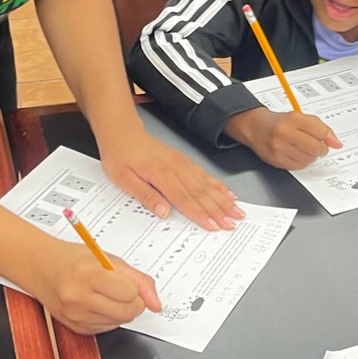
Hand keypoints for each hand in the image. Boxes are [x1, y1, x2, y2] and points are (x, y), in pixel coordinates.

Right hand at [28, 239, 162, 334]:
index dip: (134, 288)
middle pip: (127, 312)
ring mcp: (76, 316)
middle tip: (121, 289)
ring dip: (120, 310)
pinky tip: (96, 303)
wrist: (41, 268)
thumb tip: (156, 304)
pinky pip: (107, 328)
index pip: (130, 293)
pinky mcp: (76, 328)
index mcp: (87, 275)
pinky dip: (109, 317)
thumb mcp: (109, 259)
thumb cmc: (73, 259)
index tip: (127, 282)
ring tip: (105, 293)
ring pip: (120, 322)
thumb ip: (138, 280)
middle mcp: (78, 298)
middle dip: (133, 302)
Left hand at [100, 129, 242, 230]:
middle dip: (219, 210)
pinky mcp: (185, 161)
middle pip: (201, 193)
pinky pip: (205, 175)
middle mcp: (176, 167)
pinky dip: (219, 186)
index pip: (184, 199)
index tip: (212, 226)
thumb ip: (145, 196)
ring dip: (223, 200)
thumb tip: (164, 212)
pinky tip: (228, 194)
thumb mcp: (123, 179)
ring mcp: (183, 163)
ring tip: (237, 212)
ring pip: (207, 185)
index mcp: (161, 173)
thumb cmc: (120, 155)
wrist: (123, 133)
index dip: (199, 214)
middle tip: (232, 223)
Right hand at [226, 107, 340, 169]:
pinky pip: (299, 166)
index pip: (321, 132)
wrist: (255, 127)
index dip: (328, 138)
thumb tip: (337, 143)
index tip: (328, 139)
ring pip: (309, 160)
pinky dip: (301, 162)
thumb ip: (321, 128)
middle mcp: (285, 132)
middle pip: (316, 148)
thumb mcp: (301, 118)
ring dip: (311, 156)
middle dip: (321, 149)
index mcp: (293, 118)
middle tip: (317, 146)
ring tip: (304, 148)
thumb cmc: (280, 122)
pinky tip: (296, 154)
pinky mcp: (276, 160)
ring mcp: (279, 148)